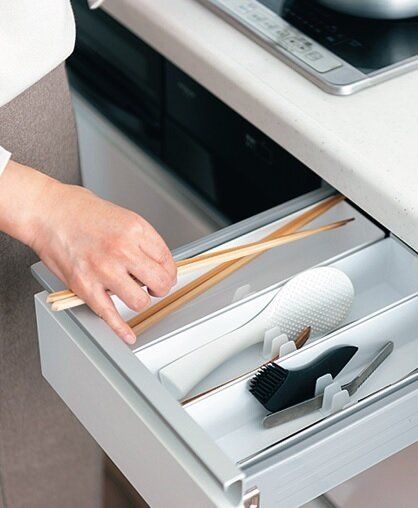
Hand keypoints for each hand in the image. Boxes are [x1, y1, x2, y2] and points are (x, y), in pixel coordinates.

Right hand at [0, 161, 175, 343]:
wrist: (48, 212)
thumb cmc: (81, 211)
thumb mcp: (122, 216)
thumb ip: (141, 241)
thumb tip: (157, 262)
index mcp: (135, 230)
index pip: (167, 260)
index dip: (169, 271)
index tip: (167, 275)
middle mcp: (122, 250)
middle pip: (160, 282)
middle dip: (160, 287)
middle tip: (154, 286)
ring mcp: (104, 270)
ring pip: (140, 301)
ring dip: (140, 301)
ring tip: (135, 295)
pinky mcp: (85, 286)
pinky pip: (109, 314)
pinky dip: (120, 329)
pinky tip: (128, 335)